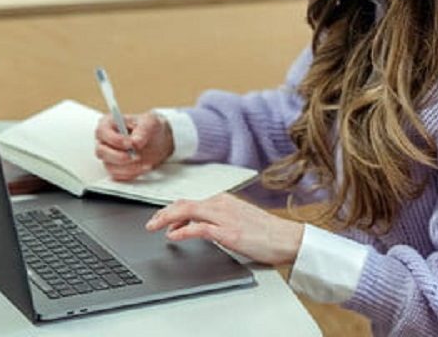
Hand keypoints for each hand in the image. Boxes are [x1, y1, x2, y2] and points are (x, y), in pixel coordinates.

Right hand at [94, 112, 173, 180]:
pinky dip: (131, 173)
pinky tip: (143, 167)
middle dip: (119, 156)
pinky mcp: (114, 168)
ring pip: (109, 166)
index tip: (130, 144)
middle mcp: (105, 141)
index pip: (102, 132)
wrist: (157, 141)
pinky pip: (117, 175)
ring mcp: (108, 156)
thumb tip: (136, 142)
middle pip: (101, 152)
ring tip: (145, 163)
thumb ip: (143, 130)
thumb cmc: (148, 127)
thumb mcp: (150, 122)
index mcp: (108, 123)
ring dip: (128, 167)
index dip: (114, 139)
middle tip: (136, 156)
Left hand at [145, 193, 303, 266]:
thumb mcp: (238, 220)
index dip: (172, 210)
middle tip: (150, 223)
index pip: (191, 202)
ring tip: (154, 227)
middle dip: (164, 213)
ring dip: (167, 219)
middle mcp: (222, 204)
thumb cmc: (266, 232)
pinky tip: (173, 236)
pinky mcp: (228, 232)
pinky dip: (182, 230)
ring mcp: (225, 217)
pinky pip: (199, 228)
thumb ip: (218, 220)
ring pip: (188, 211)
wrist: (287, 237)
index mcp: (224, 200)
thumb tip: (196, 227)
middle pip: (185, 204)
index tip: (161, 218)